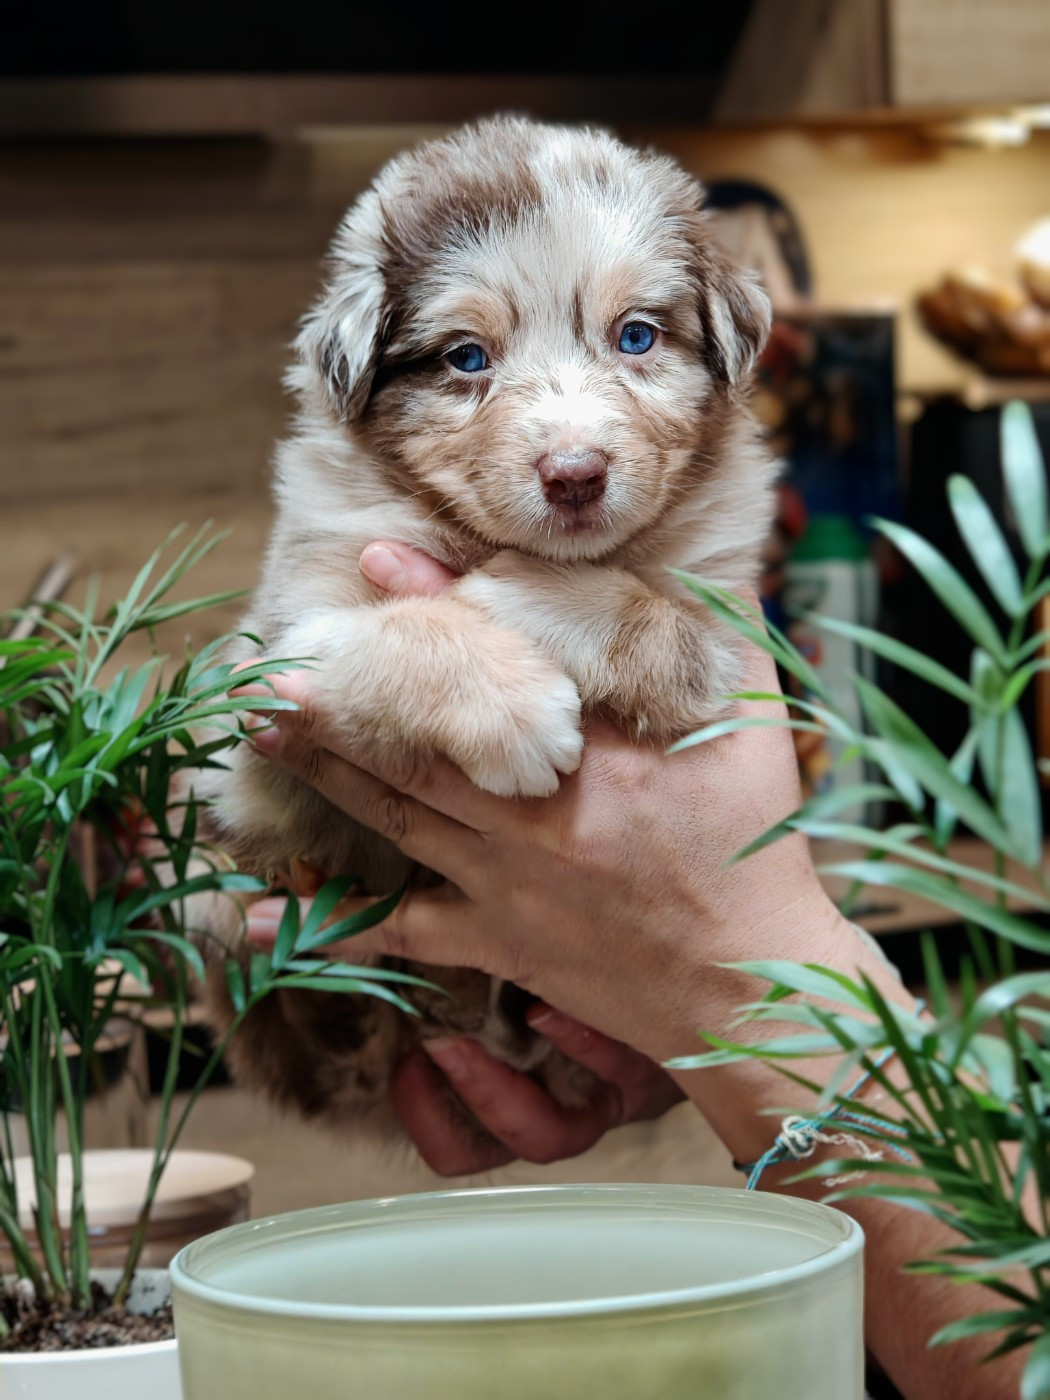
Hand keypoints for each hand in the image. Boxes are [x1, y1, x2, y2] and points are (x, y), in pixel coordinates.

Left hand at [241, 541, 886, 1164]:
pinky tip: (253, 920)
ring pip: (397, 815)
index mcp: (597, 752)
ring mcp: (506, 880)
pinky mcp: (496, 937)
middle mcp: (535, 812)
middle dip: (347, 700)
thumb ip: (731, 633)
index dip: (440, 607)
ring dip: (327, 773)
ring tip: (263, 732)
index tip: (379, 563)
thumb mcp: (756, 724)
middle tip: (271, 665)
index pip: (505, 662)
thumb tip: (718, 555)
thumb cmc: (756, 845)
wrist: (747, 979)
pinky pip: (400, 932)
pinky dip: (328, 925)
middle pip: (424, 743)